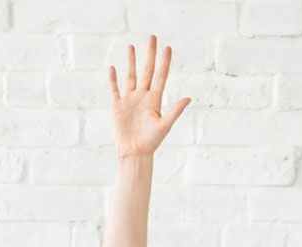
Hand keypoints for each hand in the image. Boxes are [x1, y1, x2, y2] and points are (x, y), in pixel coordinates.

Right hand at [110, 35, 189, 159]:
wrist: (134, 153)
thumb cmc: (151, 142)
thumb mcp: (165, 126)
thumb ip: (175, 111)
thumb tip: (189, 98)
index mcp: (155, 100)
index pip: (161, 76)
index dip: (164, 62)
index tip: (168, 48)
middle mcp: (143, 96)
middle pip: (146, 71)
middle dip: (149, 55)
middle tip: (152, 37)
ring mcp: (129, 100)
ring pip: (131, 76)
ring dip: (131, 62)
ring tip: (131, 47)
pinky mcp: (117, 106)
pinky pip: (114, 89)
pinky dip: (113, 79)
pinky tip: (113, 68)